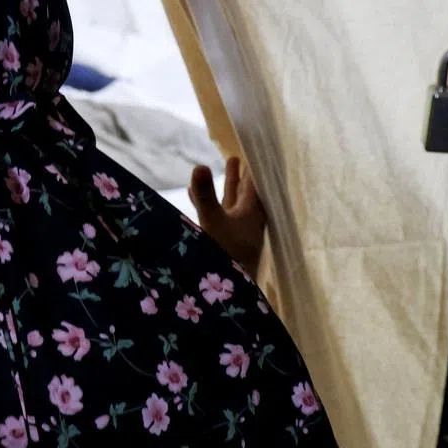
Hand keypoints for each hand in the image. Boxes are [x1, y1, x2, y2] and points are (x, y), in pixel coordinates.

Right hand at [188, 157, 266, 279]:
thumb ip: (205, 196)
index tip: (250, 151)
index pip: (254, 183)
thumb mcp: (213, 222)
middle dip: (237, 174)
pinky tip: (193, 194)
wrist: (228, 296)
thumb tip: (200, 165)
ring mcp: (234, 231)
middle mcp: (246, 220)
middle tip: (234, 156)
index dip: (251, 167)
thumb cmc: (227, 257)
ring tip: (214, 167)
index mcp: (251, 213)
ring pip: (230, 202)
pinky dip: (207, 200)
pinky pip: (216, 212)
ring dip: (223, 186)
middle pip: (244, 191)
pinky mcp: (222, 240)